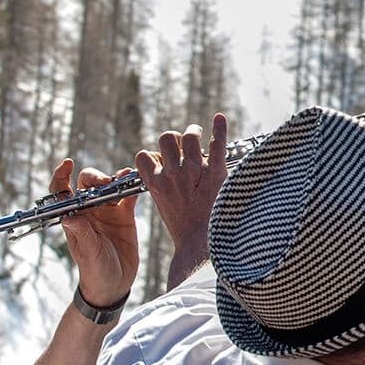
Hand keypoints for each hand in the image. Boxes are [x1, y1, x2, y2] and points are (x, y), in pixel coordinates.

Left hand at [54, 159, 139, 308]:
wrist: (114, 284)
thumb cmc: (94, 271)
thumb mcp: (88, 252)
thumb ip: (82, 233)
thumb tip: (69, 216)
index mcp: (75, 217)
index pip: (62, 191)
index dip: (61, 175)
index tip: (68, 163)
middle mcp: (89, 211)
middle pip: (88, 184)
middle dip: (96, 177)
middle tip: (106, 182)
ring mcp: (108, 212)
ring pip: (110, 186)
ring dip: (117, 178)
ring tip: (126, 176)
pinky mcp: (125, 216)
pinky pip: (128, 196)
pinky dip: (133, 187)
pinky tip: (139, 183)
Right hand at [136, 115, 226, 287]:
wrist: (203, 247)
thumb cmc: (186, 234)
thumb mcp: (166, 211)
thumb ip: (164, 191)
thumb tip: (162, 181)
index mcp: (156, 185)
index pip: (144, 157)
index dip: (153, 154)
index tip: (163, 160)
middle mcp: (172, 174)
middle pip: (166, 139)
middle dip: (174, 138)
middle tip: (186, 143)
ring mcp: (194, 171)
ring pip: (188, 137)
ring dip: (194, 132)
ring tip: (200, 136)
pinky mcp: (217, 172)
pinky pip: (217, 144)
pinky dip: (219, 128)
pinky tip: (220, 117)